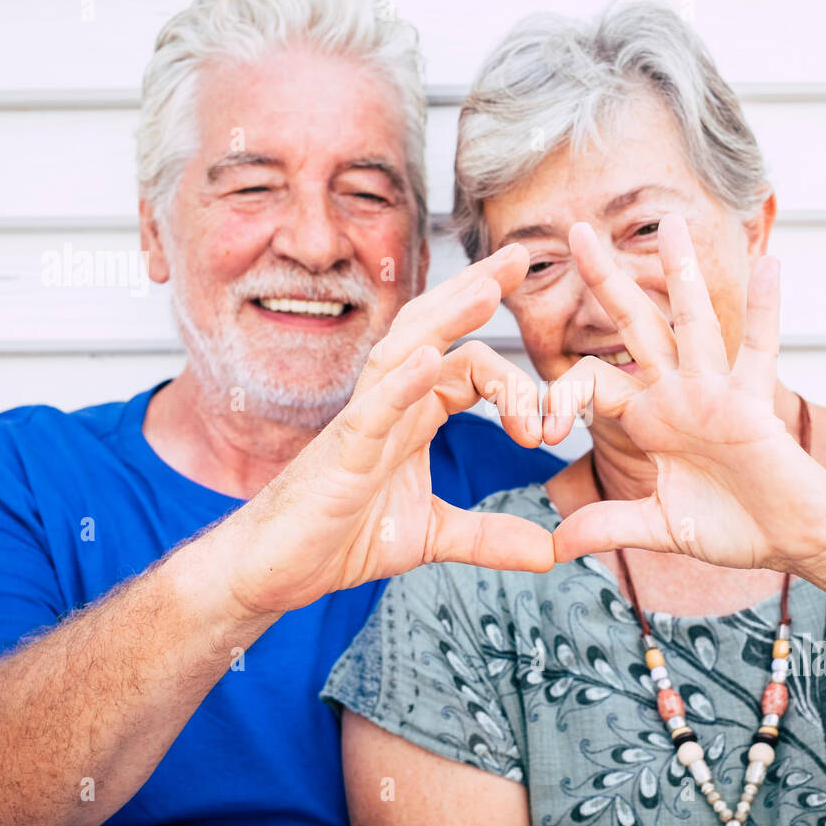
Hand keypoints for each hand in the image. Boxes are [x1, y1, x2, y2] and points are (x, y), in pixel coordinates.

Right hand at [214, 244, 554, 616]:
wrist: (275, 570)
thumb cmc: (338, 537)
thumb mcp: (432, 535)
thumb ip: (491, 536)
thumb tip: (550, 550)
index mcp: (414, 416)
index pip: (469, 368)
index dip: (515, 387)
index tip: (548, 433)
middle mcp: (389, 406)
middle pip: (435, 331)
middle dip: (477, 290)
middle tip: (522, 255)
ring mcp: (361, 423)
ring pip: (404, 351)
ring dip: (446, 318)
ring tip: (485, 286)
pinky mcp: (340, 453)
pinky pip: (372, 409)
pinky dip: (402, 383)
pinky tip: (430, 359)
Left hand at [543, 214, 825, 582]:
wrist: (789, 539)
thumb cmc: (732, 527)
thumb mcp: (658, 526)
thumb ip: (609, 526)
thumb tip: (555, 545)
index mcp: (649, 417)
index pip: (592, 383)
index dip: (562, 399)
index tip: (540, 433)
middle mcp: (677, 393)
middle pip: (634, 324)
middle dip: (606, 279)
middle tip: (577, 230)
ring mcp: (715, 392)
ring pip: (693, 321)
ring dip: (680, 272)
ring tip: (668, 221)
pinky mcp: (753, 404)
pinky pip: (759, 350)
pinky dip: (766, 310)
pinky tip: (769, 265)